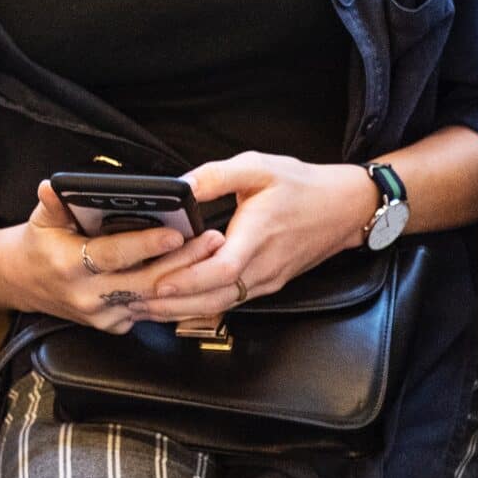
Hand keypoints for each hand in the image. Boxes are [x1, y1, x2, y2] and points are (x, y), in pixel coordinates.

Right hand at [0, 181, 211, 331]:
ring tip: (218, 258)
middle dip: (184, 262)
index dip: (145, 246)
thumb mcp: (40, 219)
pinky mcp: (116, 326)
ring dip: (190, 281)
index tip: (175, 234)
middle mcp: (89, 296)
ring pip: (156, 302)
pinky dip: (180, 298)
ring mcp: (104, 316)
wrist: (25, 283)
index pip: (114, 255)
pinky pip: (153, 313)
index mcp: (69, 266)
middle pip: (146, 282)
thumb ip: (53, 204)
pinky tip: (205, 281)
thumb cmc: (39, 244)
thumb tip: (53, 186)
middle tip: (214, 241)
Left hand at [139, 153, 378, 326]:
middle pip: (215, 297)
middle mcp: (264, 267)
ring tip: (146, 309)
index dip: (189, 279)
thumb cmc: (302, 186)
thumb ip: (216, 176)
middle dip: (173, 305)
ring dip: (182, 310)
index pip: (222, 269)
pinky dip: (201, 305)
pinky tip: (177, 304)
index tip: (158, 283)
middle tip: (134, 303)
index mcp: (260, 236)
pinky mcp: (268, 284)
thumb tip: (180, 185)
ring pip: (221, 304)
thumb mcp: (258, 167)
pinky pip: (231, 301)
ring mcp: (267, 280)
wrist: (344, 209)